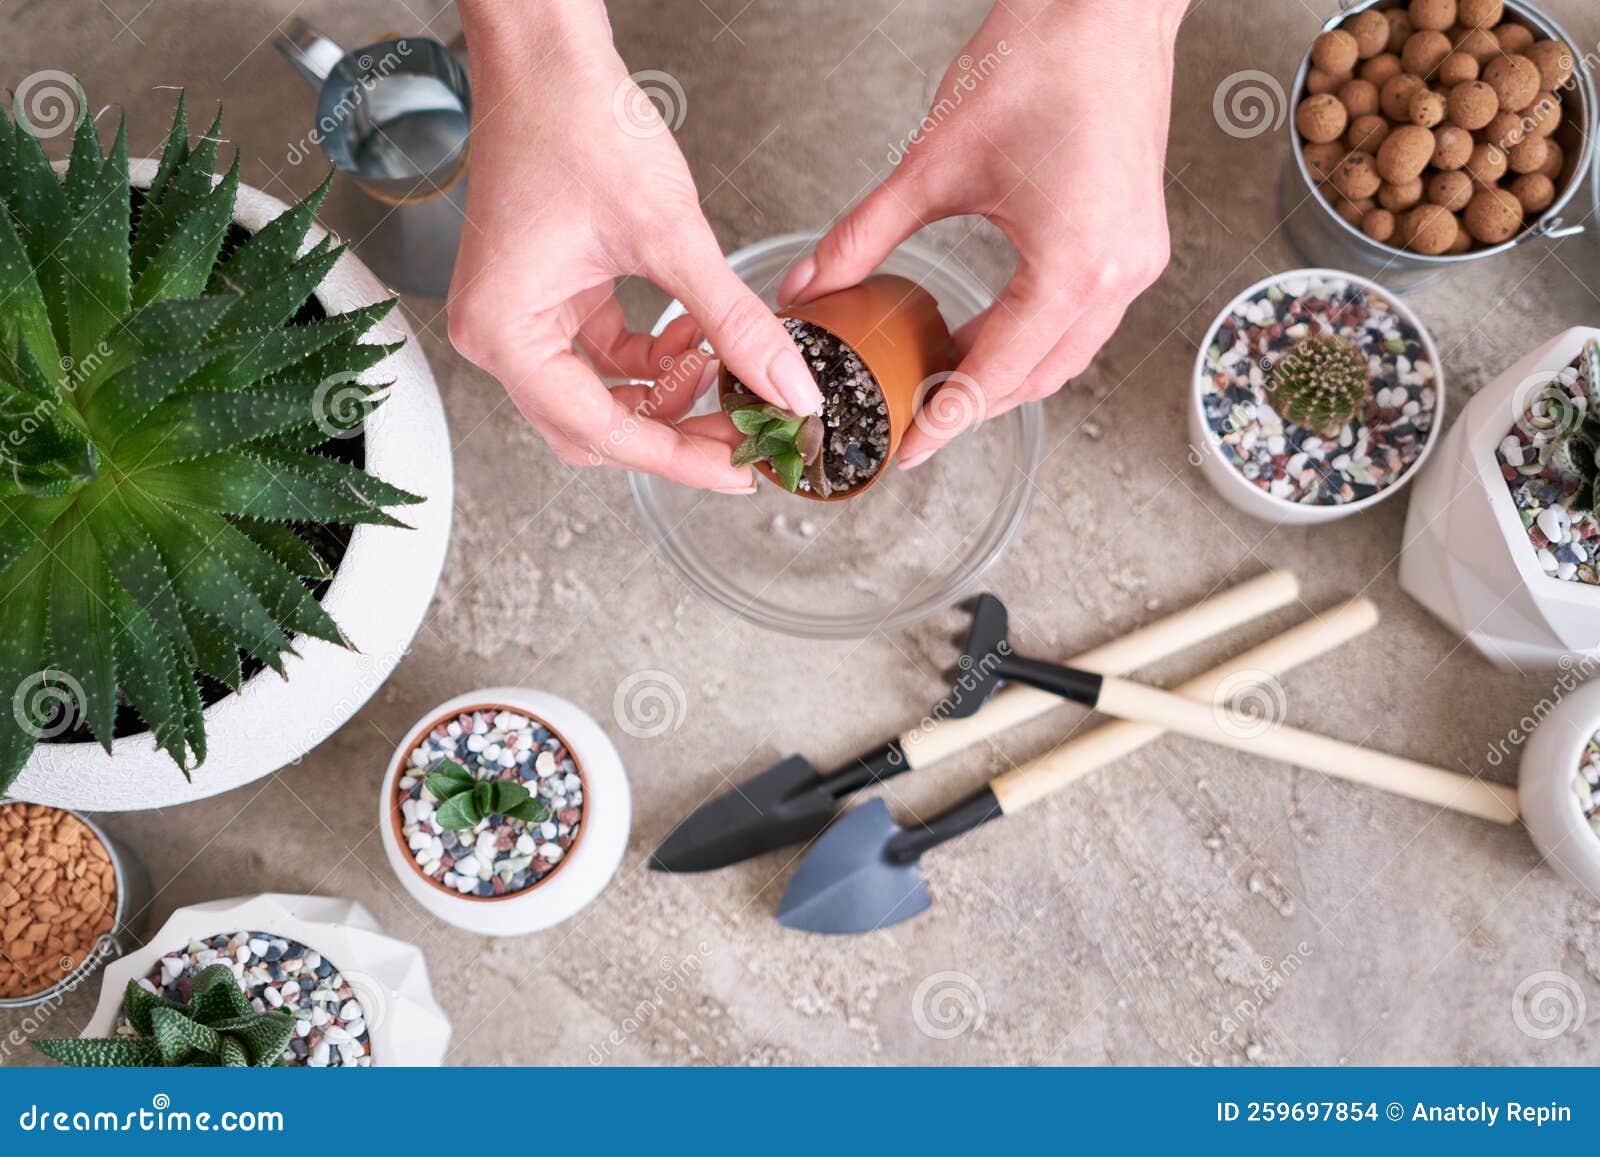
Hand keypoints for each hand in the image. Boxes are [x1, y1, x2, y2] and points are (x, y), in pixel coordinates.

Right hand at [448, 0, 821, 490]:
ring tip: (727, 368)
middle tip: (743, 435)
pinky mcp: (544, 296)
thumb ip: (734, 321)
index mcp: (505, 334)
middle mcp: (497, 336)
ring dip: (666, 393)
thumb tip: (788, 387)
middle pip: (594, 429)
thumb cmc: (577, 121)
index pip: (602, 432)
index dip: (680, 458)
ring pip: (601, 396)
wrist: (547, 53)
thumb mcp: (671, 235)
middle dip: (674, 433)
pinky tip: (696, 334)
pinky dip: (652, 357)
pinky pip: (602, 355)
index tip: (740, 470)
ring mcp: (518, 317)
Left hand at [779, 0, 1183, 467]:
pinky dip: (1032, 337)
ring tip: (938, 377)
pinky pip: (1083, 319)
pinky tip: (984, 330)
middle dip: (972, 405)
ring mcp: (1135, 261)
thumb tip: (807, 285)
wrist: (1105, 2)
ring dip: (1004, 374)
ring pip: (1065, 355)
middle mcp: (1118, 275)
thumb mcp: (932, 163)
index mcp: (1074, 265)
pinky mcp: (1136, 242)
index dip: (944, 418)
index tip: (905, 451)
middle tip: (909, 418)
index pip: (997, 373)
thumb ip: (864, 236)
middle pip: (1037, 378)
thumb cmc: (1037, 61)